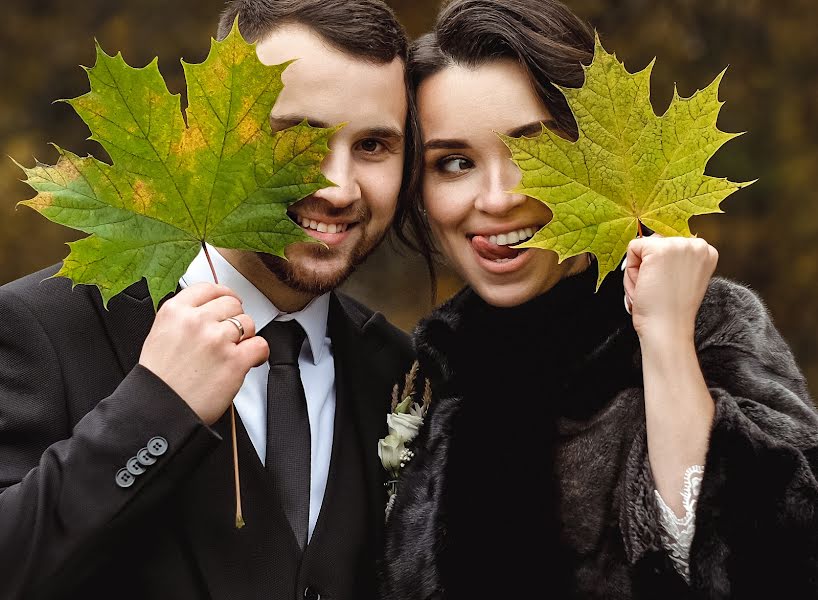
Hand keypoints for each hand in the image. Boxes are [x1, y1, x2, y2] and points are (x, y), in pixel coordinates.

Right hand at [139, 283, 268, 424]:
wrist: (159, 410)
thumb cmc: (160, 379)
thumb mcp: (160, 334)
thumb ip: (184, 317)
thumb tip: (209, 309)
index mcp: (175, 311)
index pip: (210, 289)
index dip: (223, 297)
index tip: (228, 304)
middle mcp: (196, 321)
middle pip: (232, 303)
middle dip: (234, 319)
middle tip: (229, 336)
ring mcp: (216, 339)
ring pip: (248, 323)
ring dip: (245, 337)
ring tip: (232, 352)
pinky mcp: (234, 361)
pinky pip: (260, 345)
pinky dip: (258, 354)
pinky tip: (248, 361)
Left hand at [623, 234, 717, 342]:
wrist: (668, 329)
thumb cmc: (670, 311)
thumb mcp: (682, 278)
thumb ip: (676, 260)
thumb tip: (655, 243)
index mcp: (706, 252)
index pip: (670, 245)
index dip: (661, 267)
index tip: (668, 287)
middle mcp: (697, 244)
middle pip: (656, 244)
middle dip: (649, 268)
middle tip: (658, 291)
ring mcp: (679, 244)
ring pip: (643, 248)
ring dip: (639, 270)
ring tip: (651, 290)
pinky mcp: (659, 249)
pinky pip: (632, 248)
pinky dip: (630, 269)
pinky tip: (644, 285)